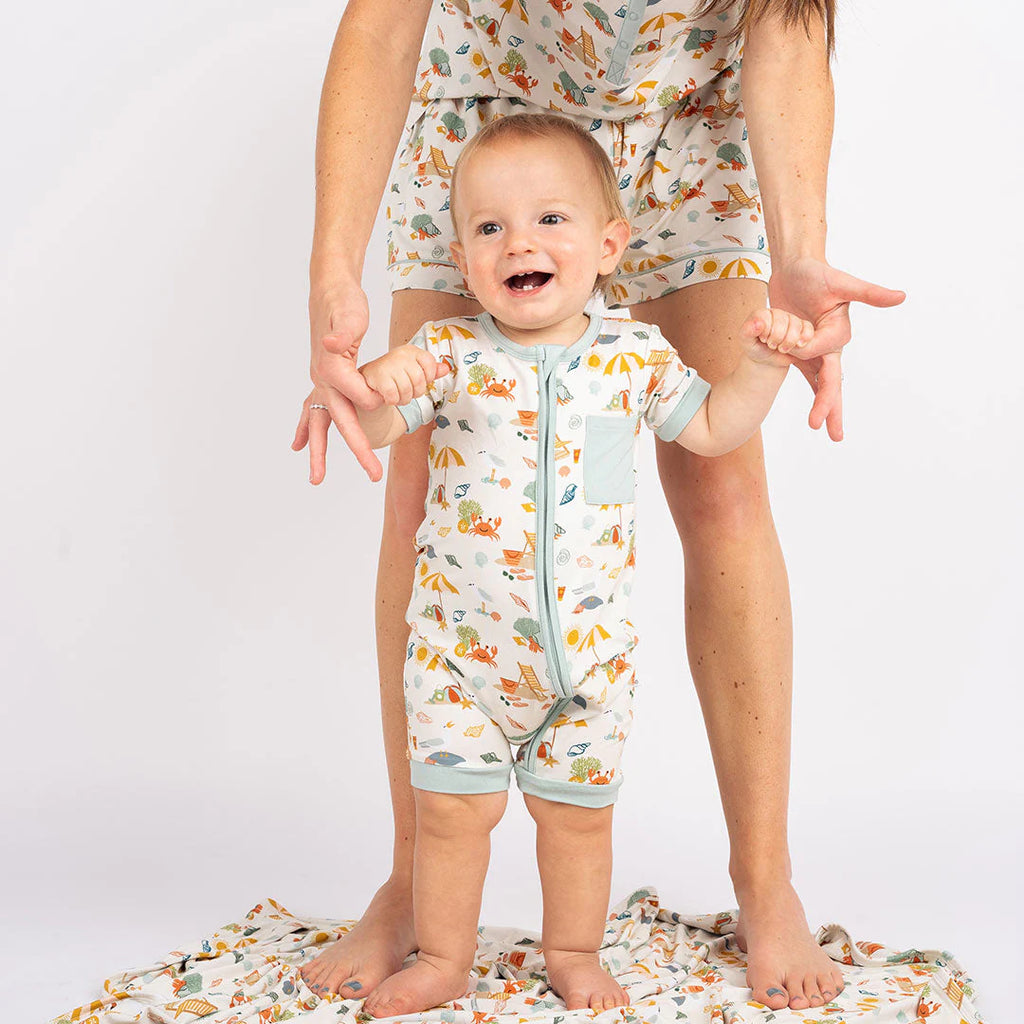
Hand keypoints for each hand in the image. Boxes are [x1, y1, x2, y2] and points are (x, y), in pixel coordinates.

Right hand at [292, 279, 381, 481]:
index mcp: (332, 367)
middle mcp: (322, 378)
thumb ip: (344, 332)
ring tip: (316, 479)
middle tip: (374, 474)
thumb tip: (333, 346)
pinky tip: (298, 447)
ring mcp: (320, 382)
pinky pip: (314, 411)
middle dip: (358, 448)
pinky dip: (306, 430)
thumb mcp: (350, 313)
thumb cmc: (344, 302)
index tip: (389, 397)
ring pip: (320, 423)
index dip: (376, 400)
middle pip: (340, 421)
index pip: (358, 396)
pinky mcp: (324, 380)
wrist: (330, 290)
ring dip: (319, 452)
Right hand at [362, 344, 450, 404]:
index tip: (419, 380)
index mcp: (411, 351)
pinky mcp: (379, 376)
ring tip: (397, 395)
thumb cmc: (394, 376)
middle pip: (419, 380)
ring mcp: (389, 364)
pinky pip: (394, 396)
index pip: (430, 364)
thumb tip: (446, 368)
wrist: (369, 381)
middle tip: (406, 391)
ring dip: (403, 399)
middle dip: (415, 392)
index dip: (428, 377)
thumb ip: (431, 371)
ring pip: (407, 390)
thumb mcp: (414, 371)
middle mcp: (401, 354)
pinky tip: (388, 396)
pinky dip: (392, 401)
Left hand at [741, 308, 813, 366]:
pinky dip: (804, 338)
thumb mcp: (746, 343)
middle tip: (772, 346)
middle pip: (784, 321)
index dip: (768, 332)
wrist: (767, 360)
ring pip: (796, 325)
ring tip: (781, 349)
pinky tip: (798, 346)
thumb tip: (757, 323)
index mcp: (762, 314)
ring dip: (790, 341)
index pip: (769, 318)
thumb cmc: (756, 349)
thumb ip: (747, 332)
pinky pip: (808, 328)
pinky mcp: (802, 327)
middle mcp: (777, 313)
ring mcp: (790, 319)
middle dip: (778, 338)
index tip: (763, 340)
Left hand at [769, 256, 905, 440]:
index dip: (808, 349)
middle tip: (833, 434)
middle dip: (830, 406)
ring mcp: (814, 351)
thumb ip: (869, 294)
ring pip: (819, 385)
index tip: (792, 343)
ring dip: (823, 408)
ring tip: (822, 429)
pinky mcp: (798, 351)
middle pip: (831, 382)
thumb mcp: (842, 283)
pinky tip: (814, 414)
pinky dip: (808, 391)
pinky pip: (802, 373)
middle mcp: (830, 346)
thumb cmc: (818, 274)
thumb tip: (900, 297)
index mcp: (838, 333)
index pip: (825, 351)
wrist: (795, 270)